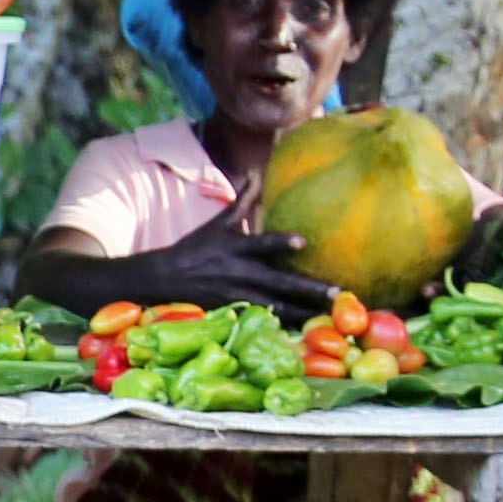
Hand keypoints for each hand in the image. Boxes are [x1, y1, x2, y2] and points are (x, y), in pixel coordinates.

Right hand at [134, 200, 335, 312]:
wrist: (165, 279)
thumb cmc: (197, 247)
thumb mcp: (219, 223)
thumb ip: (243, 199)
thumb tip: (256, 171)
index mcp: (235, 248)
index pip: (261, 243)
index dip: (280, 243)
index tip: (303, 242)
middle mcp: (238, 273)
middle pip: (278, 282)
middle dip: (308, 289)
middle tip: (338, 293)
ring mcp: (236, 296)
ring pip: (276, 306)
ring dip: (303, 312)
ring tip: (330, 316)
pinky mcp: (234, 312)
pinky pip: (264, 320)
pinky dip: (284, 325)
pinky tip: (306, 330)